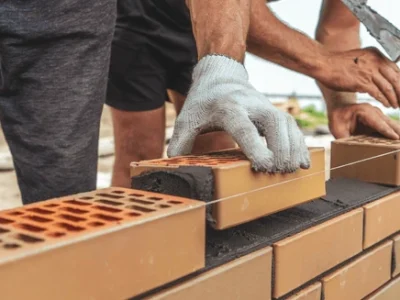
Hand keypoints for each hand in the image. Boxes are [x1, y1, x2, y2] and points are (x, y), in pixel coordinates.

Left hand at [167, 54, 309, 172]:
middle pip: (273, 123)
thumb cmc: (204, 101)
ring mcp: (266, 106)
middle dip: (281, 148)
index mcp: (228, 107)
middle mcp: (251, 105)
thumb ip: (180, 141)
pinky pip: (293, 126)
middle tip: (280, 172)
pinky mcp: (275, 111)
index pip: (244, 127)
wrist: (221, 75)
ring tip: (294, 171)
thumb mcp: (187, 118)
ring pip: (287, 124)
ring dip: (294, 148)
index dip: (255, 147)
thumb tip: (175, 165)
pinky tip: (303, 161)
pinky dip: (300, 144)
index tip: (265, 166)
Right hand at [318, 47, 399, 107]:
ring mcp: (369, 71)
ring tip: (396, 106)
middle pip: (396, 78)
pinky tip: (387, 105)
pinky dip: (384, 100)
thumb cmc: (337, 64)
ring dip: (394, 98)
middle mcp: (376, 61)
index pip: (396, 69)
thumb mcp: (358, 59)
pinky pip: (378, 93)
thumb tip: (377, 77)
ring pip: (389, 87)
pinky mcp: (362, 82)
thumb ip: (370, 65)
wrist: (324, 64)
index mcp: (376, 54)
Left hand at [328, 103, 399, 138]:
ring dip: (398, 133)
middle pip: (389, 123)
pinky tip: (398, 142)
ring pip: (392, 125)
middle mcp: (374, 111)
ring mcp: (379, 115)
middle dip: (398, 133)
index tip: (396, 138)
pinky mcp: (380, 120)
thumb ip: (344, 139)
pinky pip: (389, 127)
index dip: (387, 131)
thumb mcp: (337, 129)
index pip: (378, 122)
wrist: (339, 108)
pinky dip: (395, 133)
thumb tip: (348, 151)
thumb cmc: (337, 118)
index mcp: (364, 111)